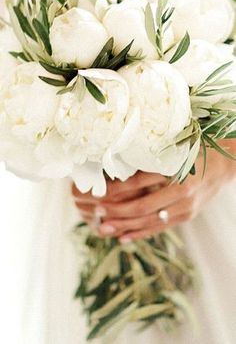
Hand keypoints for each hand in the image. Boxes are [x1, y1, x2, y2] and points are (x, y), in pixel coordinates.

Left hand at [72, 140, 235, 241]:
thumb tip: (117, 166)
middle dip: (117, 212)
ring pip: (150, 221)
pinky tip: (123, 238)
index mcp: (176, 170)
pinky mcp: (186, 216)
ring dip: (124, 226)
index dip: (117, 190)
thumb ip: (150, 158)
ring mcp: (185, 207)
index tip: (98, 192)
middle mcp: (181, 191)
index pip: (140, 183)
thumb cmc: (193, 152)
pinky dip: (140, 233)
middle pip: (143, 206)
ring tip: (103, 228)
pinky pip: (160, 227)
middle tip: (97, 212)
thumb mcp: (173, 150)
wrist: (222, 166)